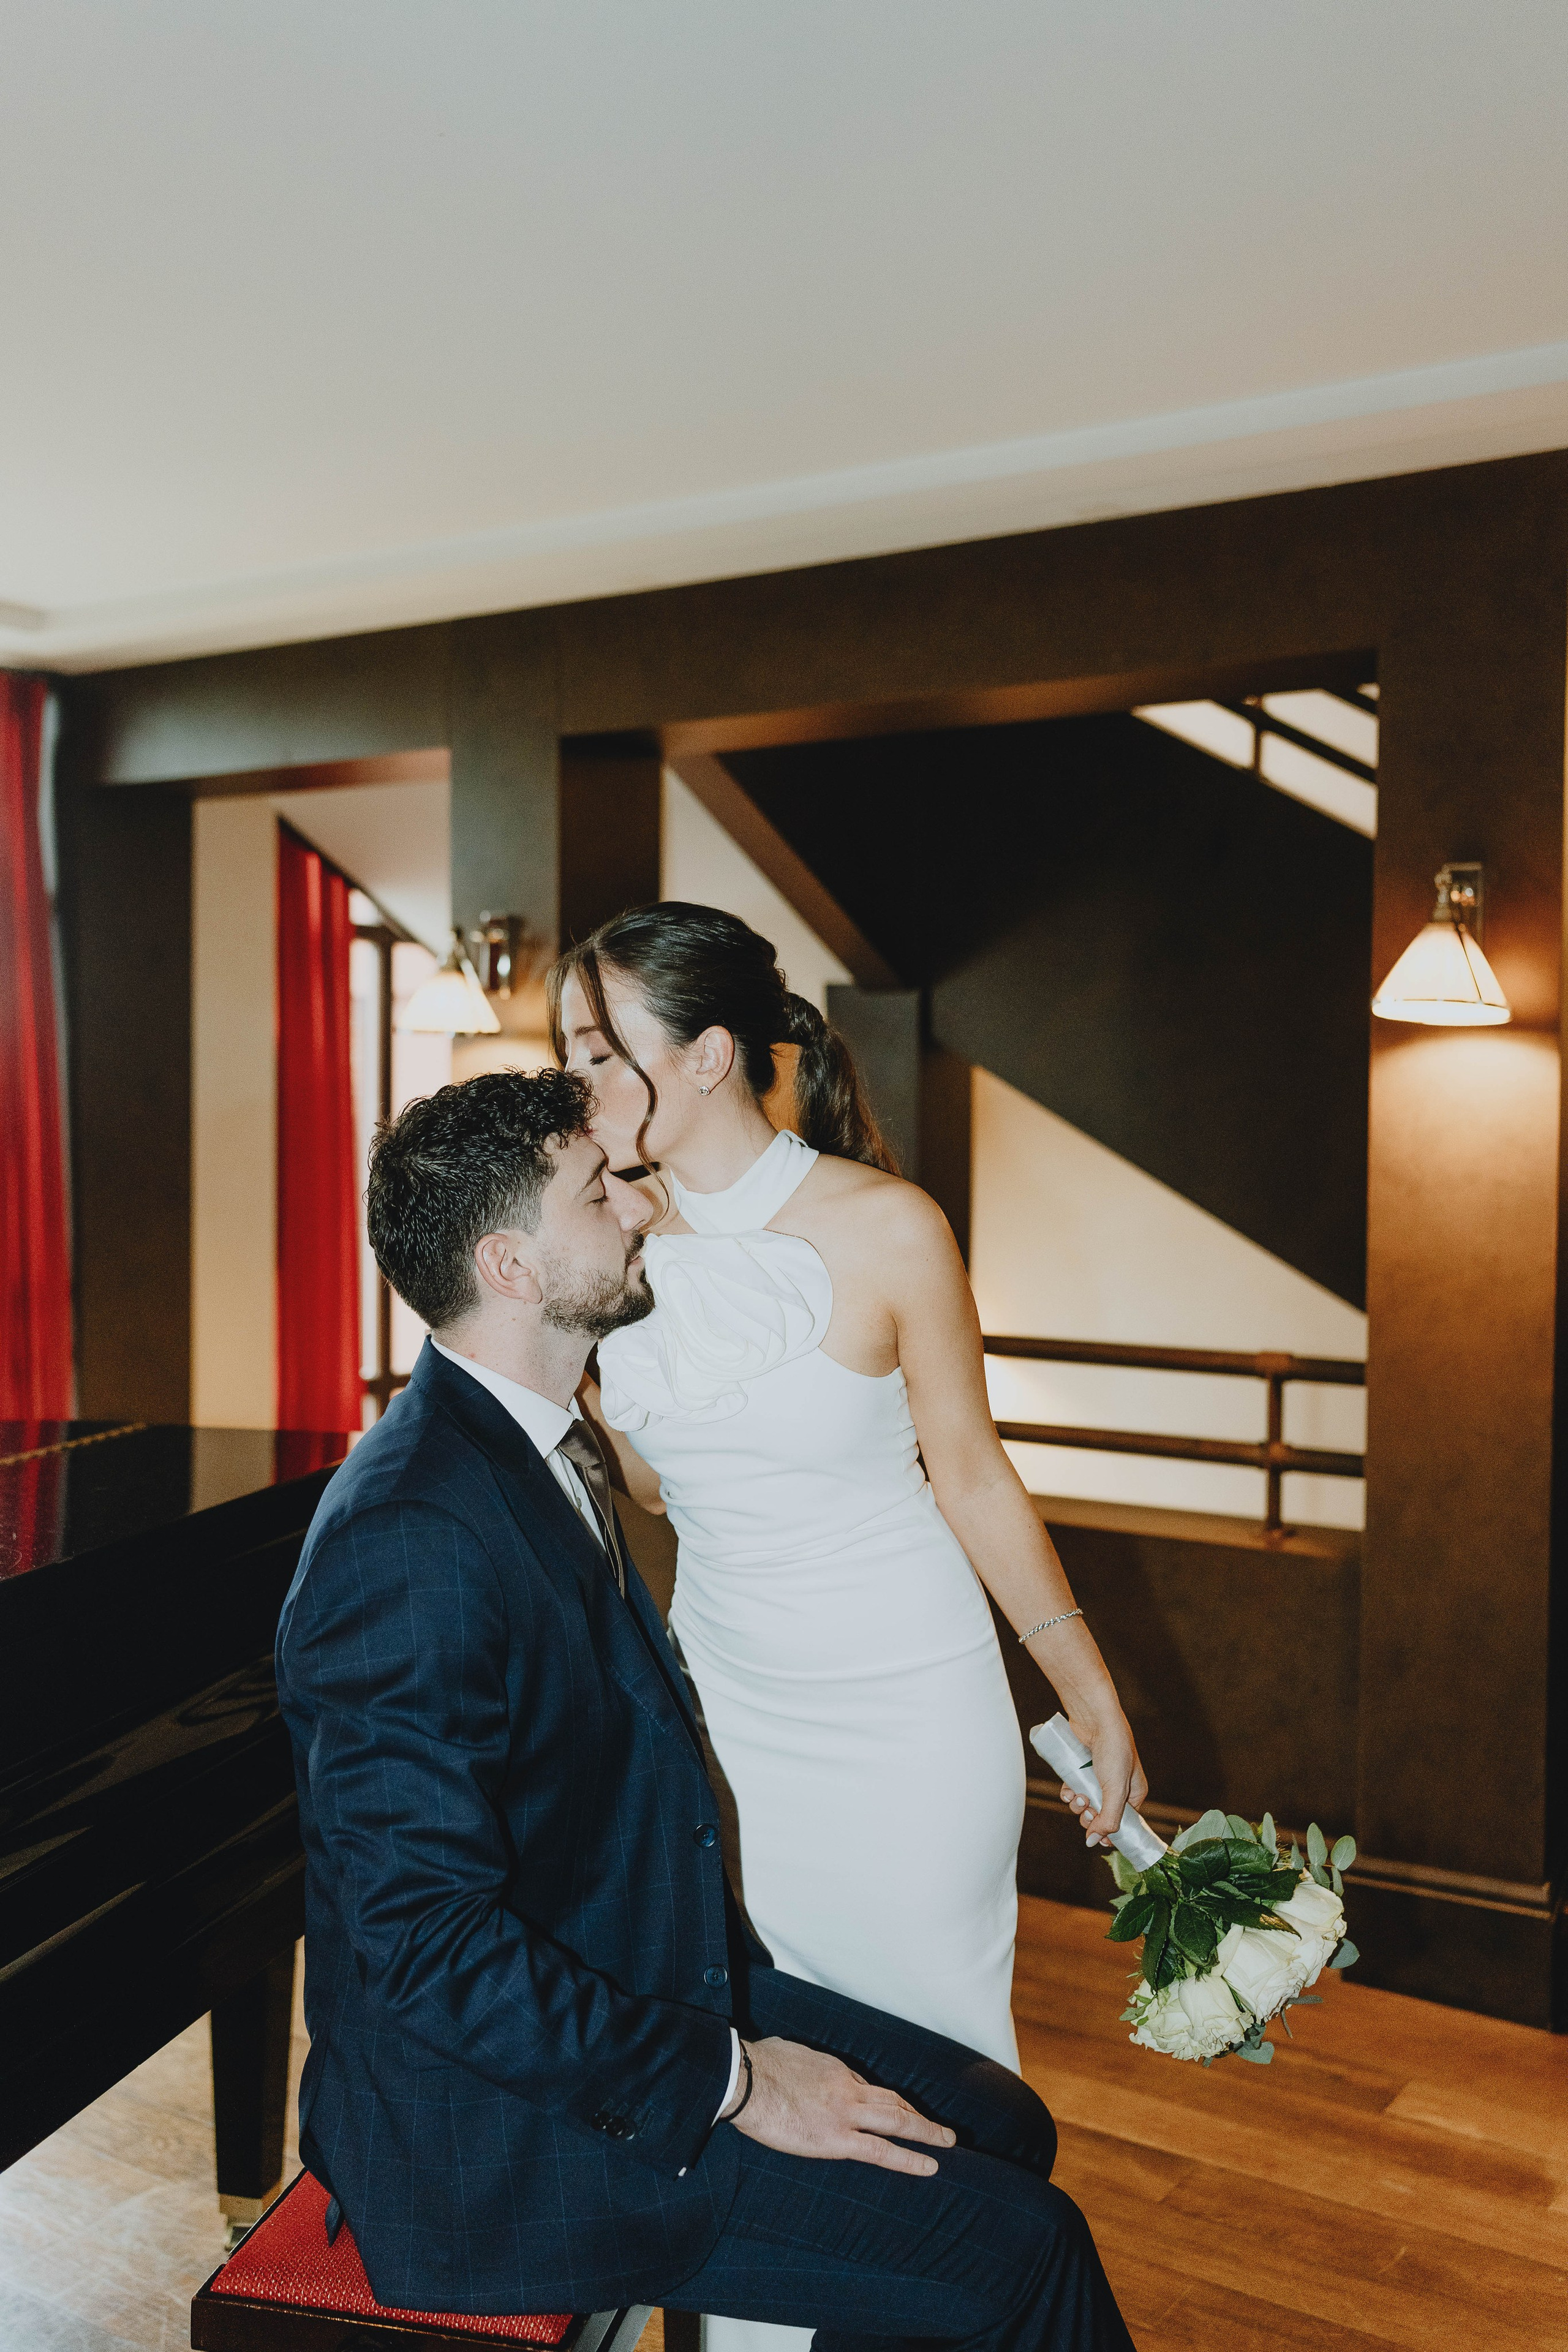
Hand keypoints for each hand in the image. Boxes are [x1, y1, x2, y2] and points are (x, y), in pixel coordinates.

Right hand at [724, 2037, 953, 2175]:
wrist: (744, 2079)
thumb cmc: (757, 2064)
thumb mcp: (789, 2054)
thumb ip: (804, 2066)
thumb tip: (798, 2070)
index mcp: (835, 2068)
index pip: (866, 2087)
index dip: (883, 2102)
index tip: (893, 2114)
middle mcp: (848, 2087)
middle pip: (893, 2101)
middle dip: (919, 2115)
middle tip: (942, 2128)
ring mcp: (845, 2112)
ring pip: (897, 2120)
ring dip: (926, 2131)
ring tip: (948, 2142)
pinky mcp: (836, 2139)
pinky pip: (881, 2150)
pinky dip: (909, 2158)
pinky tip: (930, 2165)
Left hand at [1059, 1705, 1146, 1847]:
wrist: (1094, 1718)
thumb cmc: (1113, 1750)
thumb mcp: (1116, 1790)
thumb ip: (1108, 1819)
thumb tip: (1094, 1843)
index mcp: (1135, 1793)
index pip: (1123, 1823)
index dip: (1109, 1833)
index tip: (1097, 1840)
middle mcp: (1118, 1786)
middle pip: (1101, 1815)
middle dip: (1090, 1816)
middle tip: (1085, 1810)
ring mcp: (1099, 1778)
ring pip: (1085, 1803)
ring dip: (1078, 1805)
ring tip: (1077, 1796)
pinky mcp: (1082, 1770)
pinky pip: (1074, 1790)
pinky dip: (1069, 1793)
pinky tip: (1067, 1790)